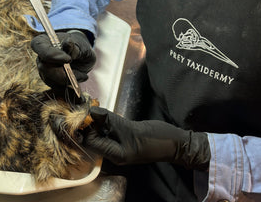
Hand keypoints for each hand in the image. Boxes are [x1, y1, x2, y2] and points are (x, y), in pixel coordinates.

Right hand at [31, 30, 95, 89]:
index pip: (41, 48)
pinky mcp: (49, 81)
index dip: (53, 55)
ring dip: (68, 80)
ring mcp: (43, 70)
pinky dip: (69, 85)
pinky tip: (79, 78)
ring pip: (51, 80)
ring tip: (82, 75)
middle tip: (80, 74)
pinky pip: (56, 87)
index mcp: (43, 41)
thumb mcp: (81, 45)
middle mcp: (40, 56)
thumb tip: (68, 43)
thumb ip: (74, 47)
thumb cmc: (79, 46)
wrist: (81, 55)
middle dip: (62, 73)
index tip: (68, 59)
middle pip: (44, 67)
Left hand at [83, 106, 209, 169]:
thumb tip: (92, 111)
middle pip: (94, 137)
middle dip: (90, 123)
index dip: (85, 127)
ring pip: (102, 132)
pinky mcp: (126, 138)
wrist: (176, 143)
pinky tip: (105, 113)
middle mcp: (115, 152)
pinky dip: (106, 121)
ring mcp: (120, 146)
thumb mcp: (131, 129)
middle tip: (88, 106)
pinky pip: (111, 130)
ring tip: (95, 107)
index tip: (84, 111)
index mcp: (115, 155)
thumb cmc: (156, 139)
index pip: (91, 142)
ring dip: (97, 120)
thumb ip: (111, 120)